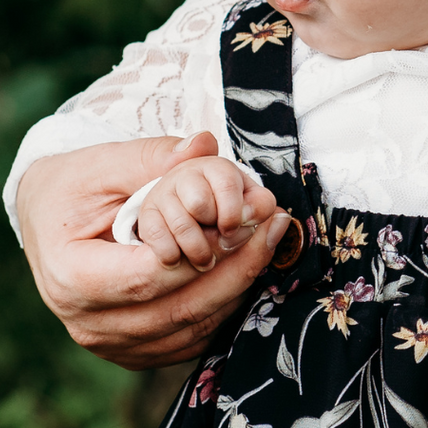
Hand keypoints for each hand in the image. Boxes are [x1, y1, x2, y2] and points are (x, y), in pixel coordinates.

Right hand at [17, 131, 290, 370]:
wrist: (46, 219)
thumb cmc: (73, 187)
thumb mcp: (106, 164)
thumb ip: (156, 158)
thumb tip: (204, 144)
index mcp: (72, 278)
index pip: (152, 276)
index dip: (209, 251)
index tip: (253, 220)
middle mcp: (87, 323)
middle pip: (181, 309)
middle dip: (238, 269)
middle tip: (274, 228)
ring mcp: (111, 344)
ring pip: (193, 328)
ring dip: (239, 288)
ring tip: (267, 242)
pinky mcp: (136, 352)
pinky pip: (192, 338)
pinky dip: (224, 307)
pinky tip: (244, 269)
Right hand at [136, 155, 275, 271]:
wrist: (184, 204)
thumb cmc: (224, 205)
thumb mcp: (250, 201)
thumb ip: (261, 207)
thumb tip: (281, 219)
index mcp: (217, 167)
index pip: (227, 183)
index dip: (234, 212)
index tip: (235, 228)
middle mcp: (186, 174)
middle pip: (201, 204)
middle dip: (215, 231)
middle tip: (220, 239)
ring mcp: (162, 193)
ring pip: (182, 225)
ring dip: (198, 251)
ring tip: (206, 259)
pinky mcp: (147, 215)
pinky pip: (159, 240)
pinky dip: (172, 256)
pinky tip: (181, 258)